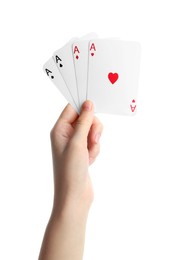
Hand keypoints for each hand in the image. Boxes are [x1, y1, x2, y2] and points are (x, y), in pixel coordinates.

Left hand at [50, 100, 102, 214]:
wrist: (75, 196)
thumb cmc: (70, 170)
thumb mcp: (77, 143)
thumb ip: (84, 122)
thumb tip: (88, 104)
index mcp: (59, 129)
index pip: (72, 108)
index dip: (84, 106)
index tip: (96, 108)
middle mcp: (66, 135)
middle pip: (85, 118)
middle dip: (93, 128)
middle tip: (92, 140)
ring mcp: (75, 143)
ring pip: (92, 130)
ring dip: (94, 141)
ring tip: (89, 154)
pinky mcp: (83, 151)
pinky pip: (94, 142)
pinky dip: (95, 150)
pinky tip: (90, 161)